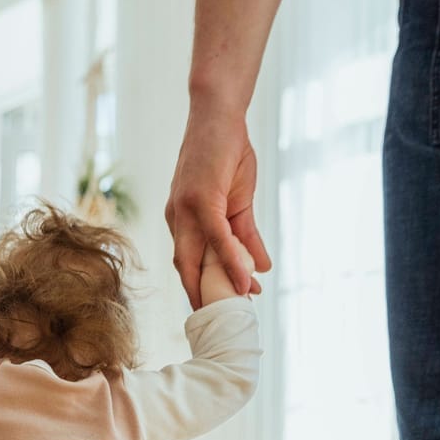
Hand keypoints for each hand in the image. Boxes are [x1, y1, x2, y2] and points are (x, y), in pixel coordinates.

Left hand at [165, 109, 270, 307]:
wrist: (219, 114)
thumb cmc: (227, 153)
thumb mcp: (239, 201)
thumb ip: (247, 237)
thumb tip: (261, 269)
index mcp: (182, 220)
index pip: (189, 264)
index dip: (202, 290)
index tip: (217, 313)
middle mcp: (178, 218)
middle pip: (187, 270)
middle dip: (204, 300)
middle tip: (222, 325)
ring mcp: (186, 209)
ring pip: (200, 258)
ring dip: (219, 286)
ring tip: (238, 308)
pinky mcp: (202, 198)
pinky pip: (217, 238)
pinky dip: (229, 260)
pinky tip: (244, 279)